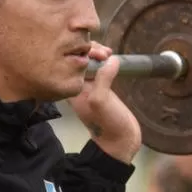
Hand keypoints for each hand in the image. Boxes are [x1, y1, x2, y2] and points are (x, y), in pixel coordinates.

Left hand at [67, 42, 140, 163]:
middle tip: (105, 54)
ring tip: (109, 55)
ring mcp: (90, 86)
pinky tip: (112, 59)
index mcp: (72, 89)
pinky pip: (100, 67)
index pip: (70, 62)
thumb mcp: (101, 101)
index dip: (83, 52)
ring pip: (90, 61)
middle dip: (92, 50)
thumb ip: (102, 79)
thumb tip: (111, 59)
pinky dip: (105, 60)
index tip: (99, 55)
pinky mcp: (102, 87)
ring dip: (99, 54)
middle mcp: (78, 85)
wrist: (121, 140)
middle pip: (78, 58)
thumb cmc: (107, 125)